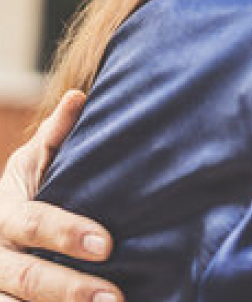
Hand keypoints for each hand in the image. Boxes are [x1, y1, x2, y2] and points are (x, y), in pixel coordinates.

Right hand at [0, 91, 122, 301]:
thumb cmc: (25, 192)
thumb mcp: (33, 163)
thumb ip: (56, 135)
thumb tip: (78, 96)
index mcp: (4, 212)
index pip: (35, 224)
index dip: (68, 234)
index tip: (107, 244)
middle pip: (26, 278)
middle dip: (69, 290)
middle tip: (114, 299)